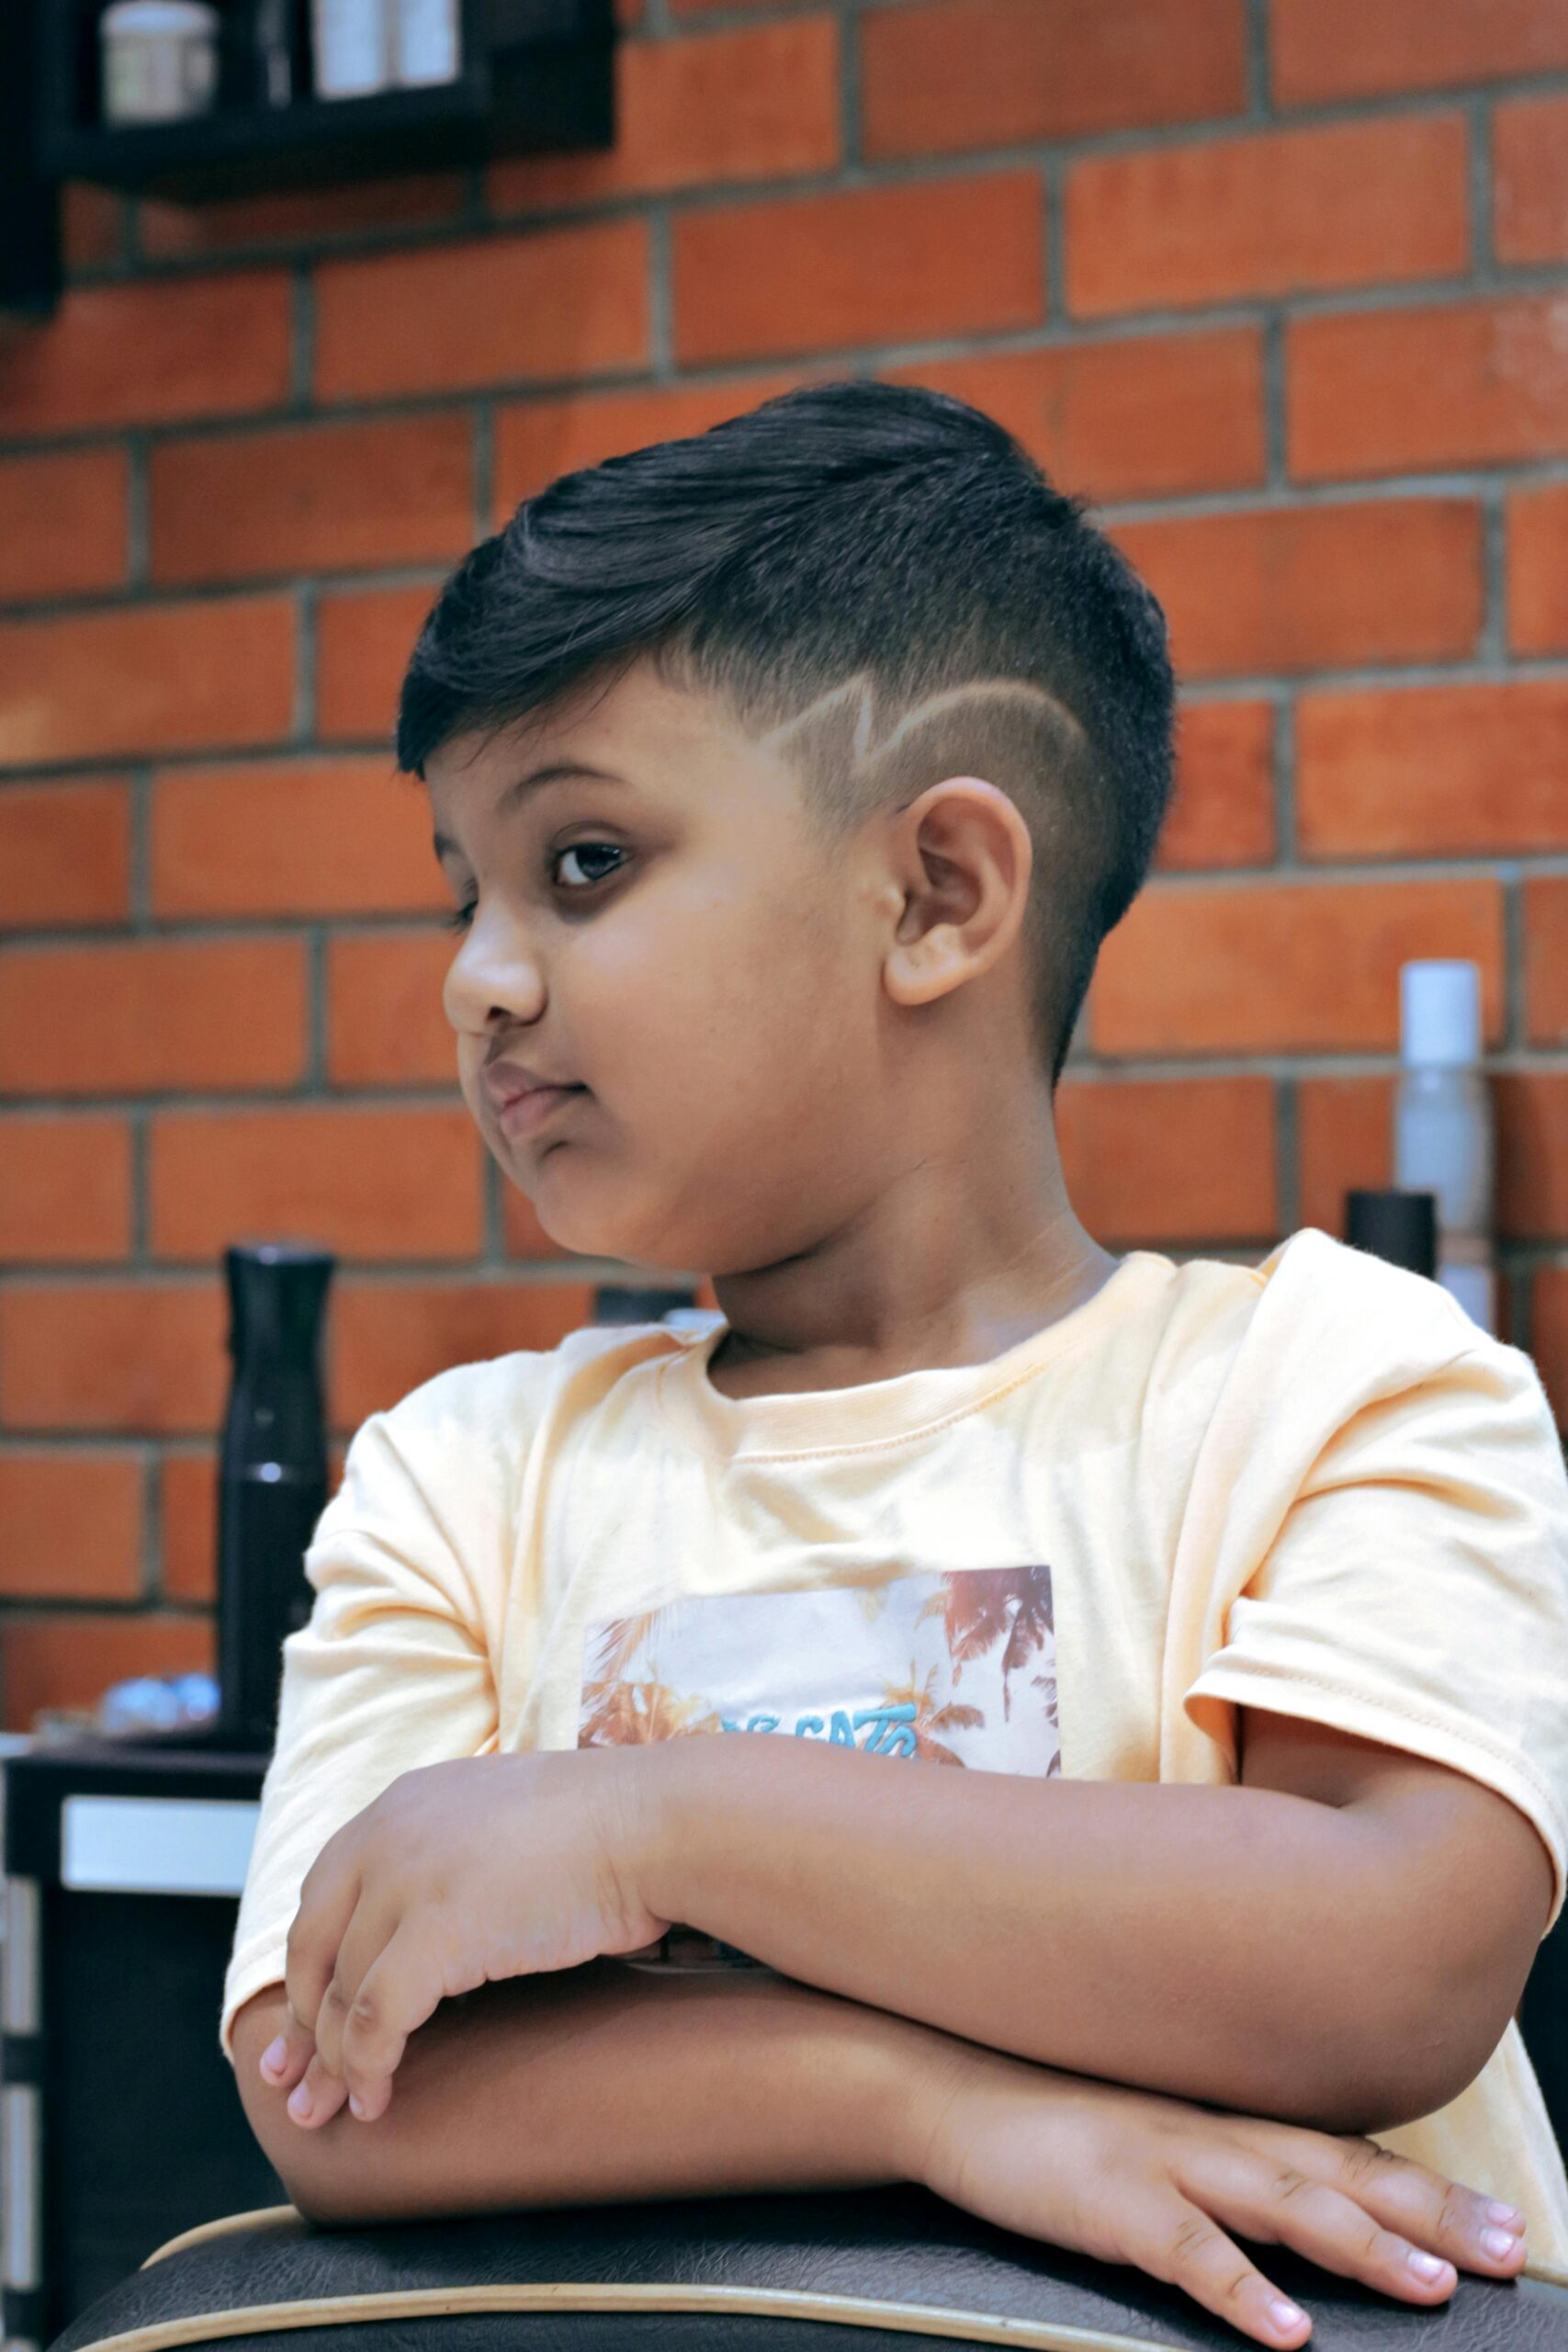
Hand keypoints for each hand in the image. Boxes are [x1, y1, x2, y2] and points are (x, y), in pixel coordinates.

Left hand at [260, 1751, 669, 2127]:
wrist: (651, 1824)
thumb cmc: (603, 1831)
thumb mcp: (498, 1827)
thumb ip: (449, 1864)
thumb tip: (433, 1942)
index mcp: (402, 1805)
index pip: (325, 1895)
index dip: (307, 1966)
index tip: (299, 2022)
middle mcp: (389, 1834)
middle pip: (316, 1945)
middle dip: (302, 2023)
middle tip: (292, 2083)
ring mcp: (409, 1880)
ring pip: (342, 1991)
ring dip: (333, 2062)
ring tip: (334, 2110)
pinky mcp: (436, 1932)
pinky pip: (377, 2018)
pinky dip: (369, 2066)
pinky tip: (377, 2097)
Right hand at [901, 2041, 1528, 2346]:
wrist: (944, 2086)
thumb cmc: (1049, 2124)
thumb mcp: (1148, 2140)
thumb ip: (1219, 2169)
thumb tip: (1295, 2215)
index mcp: (1221, 2123)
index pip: (1346, 2153)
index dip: (1428, 2190)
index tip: (1506, 2226)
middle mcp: (1208, 2133)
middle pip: (1337, 2171)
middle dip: (1429, 2214)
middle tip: (1506, 2252)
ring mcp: (1158, 2160)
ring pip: (1278, 2201)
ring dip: (1360, 2243)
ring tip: (1429, 2287)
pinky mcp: (1108, 2199)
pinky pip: (1185, 2249)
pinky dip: (1241, 2286)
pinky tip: (1287, 2328)